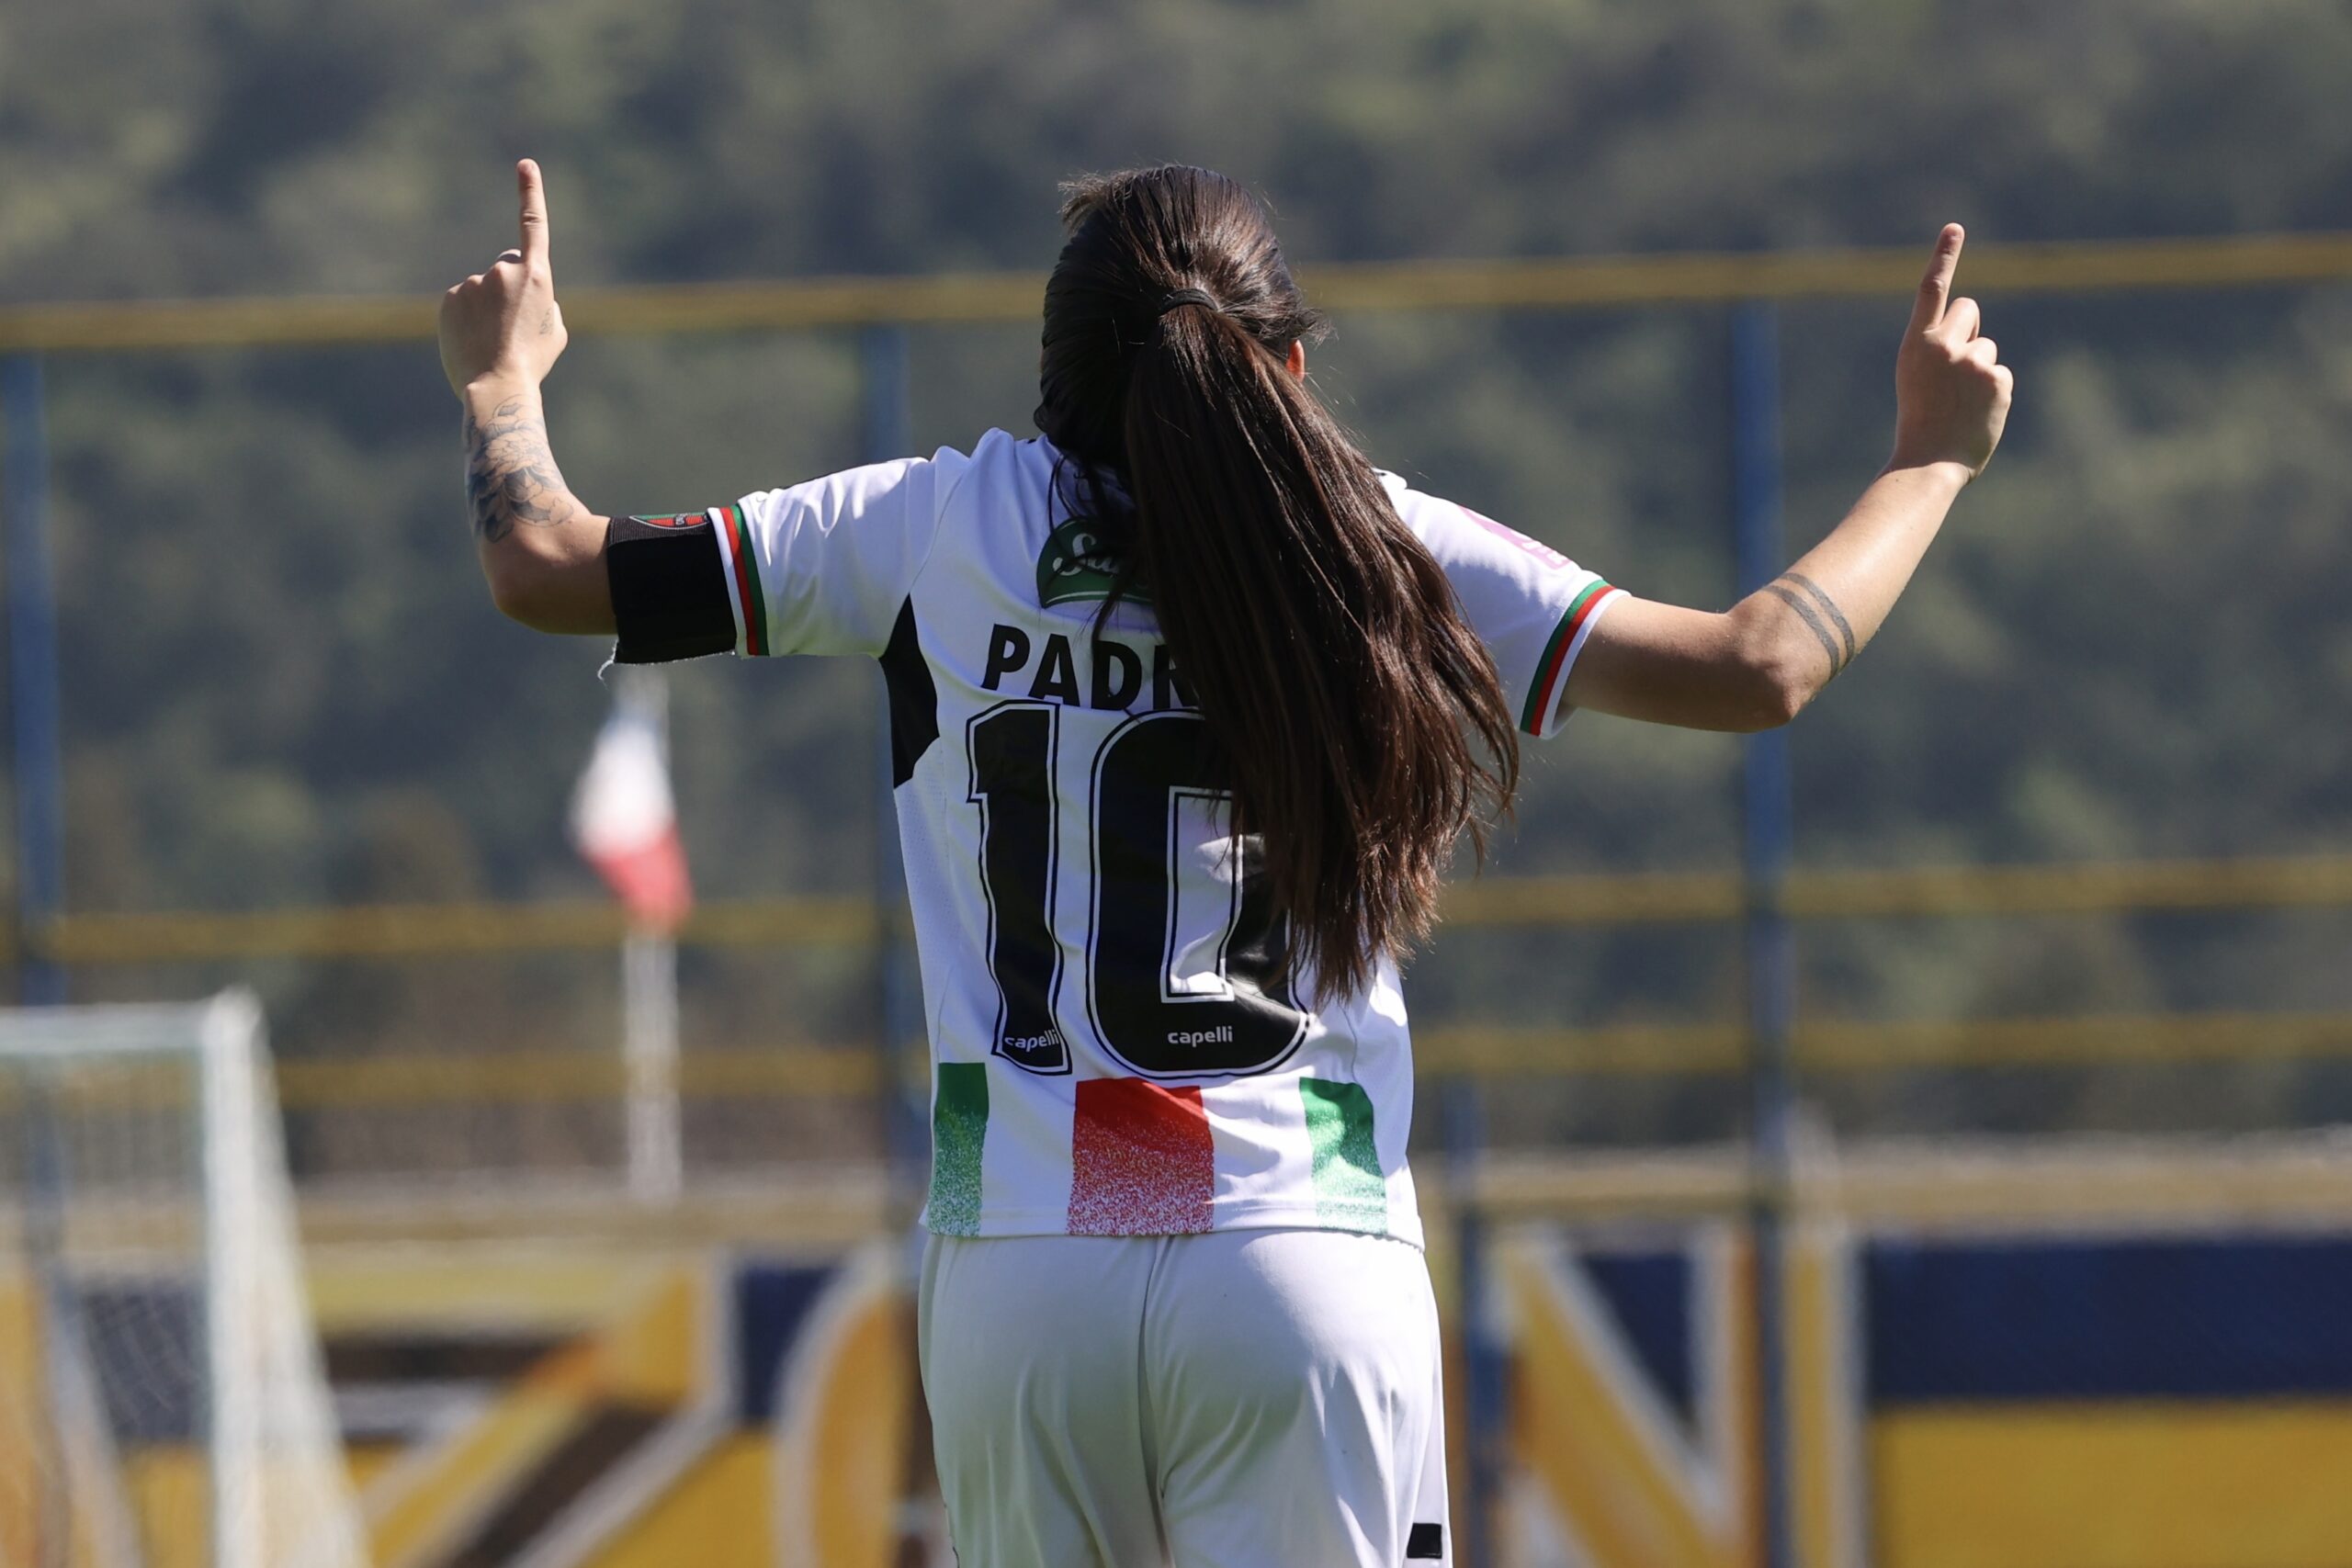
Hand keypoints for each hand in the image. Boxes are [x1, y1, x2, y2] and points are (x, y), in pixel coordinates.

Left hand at [438, 160, 568, 395]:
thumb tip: (522, 292)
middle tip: (513, 327)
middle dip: (511, 290)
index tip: (525, 165)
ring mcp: (473, 283)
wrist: (497, 385)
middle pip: (508, 269)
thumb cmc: (532, 362)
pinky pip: (461, 302)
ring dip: (488, 309)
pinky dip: (467, 318)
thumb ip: (542, 301)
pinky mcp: (450, 298)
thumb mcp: (554, 330)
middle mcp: (503, 271)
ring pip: (483, 289)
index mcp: (537, 277)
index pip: (533, 226)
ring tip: (493, 340)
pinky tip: (473, 341)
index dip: (531, 193)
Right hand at [1889, 224, 2013, 478]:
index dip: (1943, 257)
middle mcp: (1943, 346)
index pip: (1932, 291)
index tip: (1955, 228)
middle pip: (1970, 311)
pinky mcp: (1997, 378)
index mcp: (1915, 346)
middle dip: (1968, 330)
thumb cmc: (1918, 425)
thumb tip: (1978, 343)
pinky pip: (2000, 374)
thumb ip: (1941, 353)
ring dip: (1979, 370)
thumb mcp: (1918, 380)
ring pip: (1986, 348)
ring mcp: (1972, 361)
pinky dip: (1992, 393)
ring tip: (1960, 404)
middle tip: (1954, 370)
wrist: (1927, 463)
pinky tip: (1977, 413)